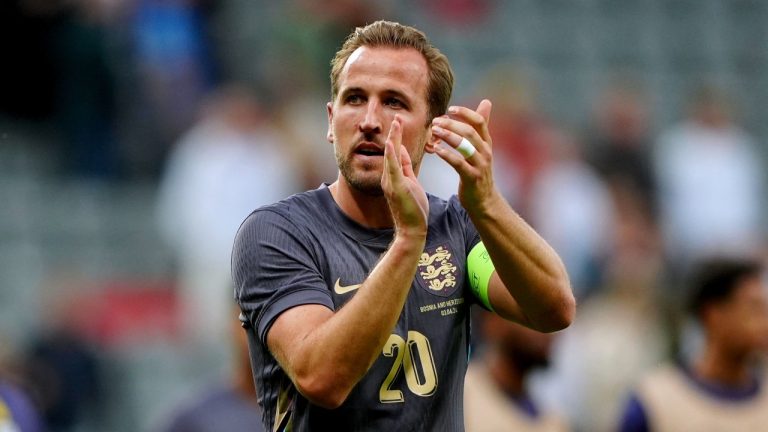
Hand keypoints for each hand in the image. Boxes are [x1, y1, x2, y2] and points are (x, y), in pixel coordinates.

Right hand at [381, 115, 428, 236]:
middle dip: (394, 133)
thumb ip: (405, 168)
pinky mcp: (395, 188)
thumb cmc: (413, 209)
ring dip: (393, 139)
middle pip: (391, 150)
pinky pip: (392, 168)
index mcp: (395, 175)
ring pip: (391, 156)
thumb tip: (403, 152)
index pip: (396, 151)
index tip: (399, 120)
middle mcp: (389, 177)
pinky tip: (390, 143)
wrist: (412, 230)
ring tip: (395, 123)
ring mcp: (391, 182)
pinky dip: (390, 155)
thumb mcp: (411, 183)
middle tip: (397, 115)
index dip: (397, 136)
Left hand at [431, 99, 499, 211]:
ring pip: (464, 145)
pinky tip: (436, 150)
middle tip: (436, 122)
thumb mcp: (482, 148)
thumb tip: (486, 102)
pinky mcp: (472, 177)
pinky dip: (446, 155)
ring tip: (434, 131)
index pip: (479, 121)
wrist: (484, 200)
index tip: (450, 109)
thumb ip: (481, 126)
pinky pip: (458, 163)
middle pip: (469, 132)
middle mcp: (485, 152)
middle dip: (451, 124)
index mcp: (486, 143)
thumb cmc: (479, 171)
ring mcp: (480, 165)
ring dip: (448, 136)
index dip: (465, 113)